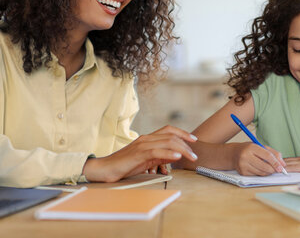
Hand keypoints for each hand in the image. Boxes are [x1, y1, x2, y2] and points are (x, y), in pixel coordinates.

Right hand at [82, 125, 196, 181]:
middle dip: (186, 143)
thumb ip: (159, 157)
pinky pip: (157, 152)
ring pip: (167, 142)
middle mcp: (146, 138)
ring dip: (182, 149)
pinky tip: (177, 157)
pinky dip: (169, 154)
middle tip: (195, 154)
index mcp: (147, 138)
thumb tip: (174, 156)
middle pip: (171, 135)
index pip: (168, 130)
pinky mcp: (138, 154)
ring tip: (191, 157)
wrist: (104, 169)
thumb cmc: (124, 166)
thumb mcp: (145, 161)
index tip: (193, 140)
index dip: (182, 133)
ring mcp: (141, 145)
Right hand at [231, 143, 285, 175]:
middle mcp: (245, 156)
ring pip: (261, 173)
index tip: (281, 167)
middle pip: (265, 166)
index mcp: (251, 147)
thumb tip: (283, 164)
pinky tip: (258, 168)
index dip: (276, 162)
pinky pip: (256, 175)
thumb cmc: (250, 149)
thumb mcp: (260, 147)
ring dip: (267, 172)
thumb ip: (273, 153)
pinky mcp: (242, 172)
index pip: (267, 156)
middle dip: (273, 169)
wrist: (234, 154)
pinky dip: (261, 173)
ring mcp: (243, 165)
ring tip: (267, 167)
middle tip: (276, 169)